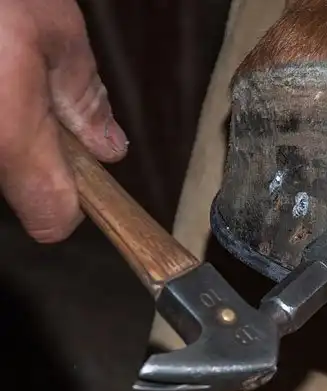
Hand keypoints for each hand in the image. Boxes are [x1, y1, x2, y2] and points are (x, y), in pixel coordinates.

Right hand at [0, 0, 126, 242]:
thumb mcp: (52, 27)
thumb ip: (84, 95)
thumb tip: (108, 146)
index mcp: (10, 138)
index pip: (52, 219)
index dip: (75, 197)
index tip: (83, 166)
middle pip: (15, 184)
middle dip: (36, 151)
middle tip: (33, 91)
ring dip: (7, 128)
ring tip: (3, 71)